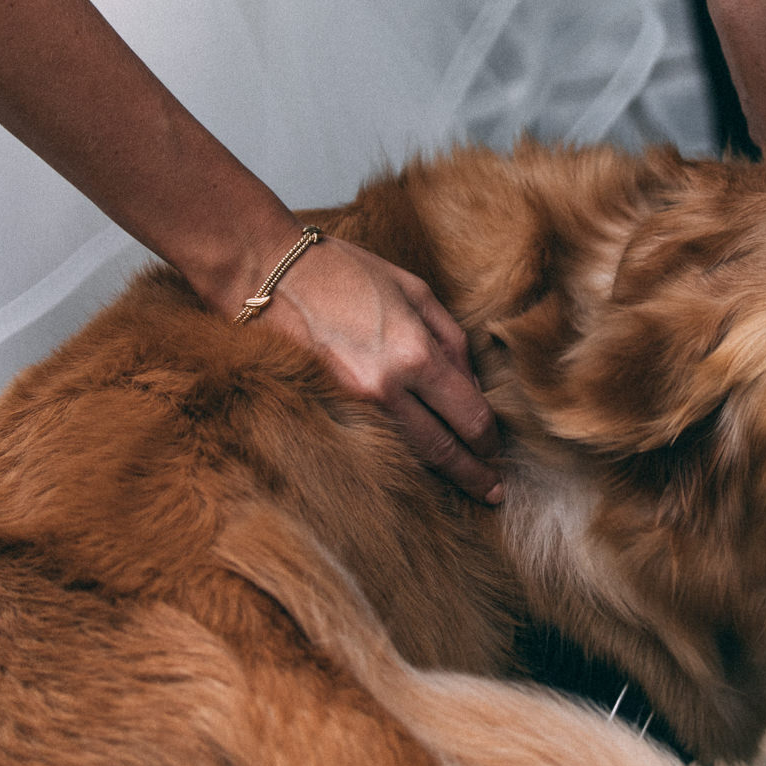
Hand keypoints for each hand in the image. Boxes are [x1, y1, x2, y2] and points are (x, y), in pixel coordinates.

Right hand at [240, 234, 504, 503]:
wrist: (268, 275)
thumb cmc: (345, 272)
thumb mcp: (415, 292)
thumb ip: (452, 342)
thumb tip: (473, 387)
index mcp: (415, 355)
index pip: (469, 417)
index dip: (489, 440)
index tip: (496, 450)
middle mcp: (385, 390)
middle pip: (442, 451)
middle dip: (472, 474)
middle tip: (493, 492)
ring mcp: (350, 406)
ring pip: (406, 455)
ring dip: (437, 473)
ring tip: (460, 482)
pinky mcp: (323, 412)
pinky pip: (372, 443)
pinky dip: (397, 456)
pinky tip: (411, 464)